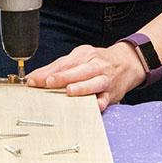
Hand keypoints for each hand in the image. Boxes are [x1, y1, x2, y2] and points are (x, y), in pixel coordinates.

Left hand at [25, 42, 146, 110]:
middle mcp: (96, 67)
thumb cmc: (98, 61)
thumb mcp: (79, 57)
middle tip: (49, 82)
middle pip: (79, 71)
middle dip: (64, 77)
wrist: (127, 64)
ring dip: (82, 88)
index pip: (65, 63)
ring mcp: (105, 80)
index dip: (49, 71)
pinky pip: (106, 100)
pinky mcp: (111, 95)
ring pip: (94, 83)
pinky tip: (93, 106)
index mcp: (85, 56)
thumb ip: (58, 67)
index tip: (34, 79)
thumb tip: (35, 77)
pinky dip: (100, 103)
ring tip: (70, 91)